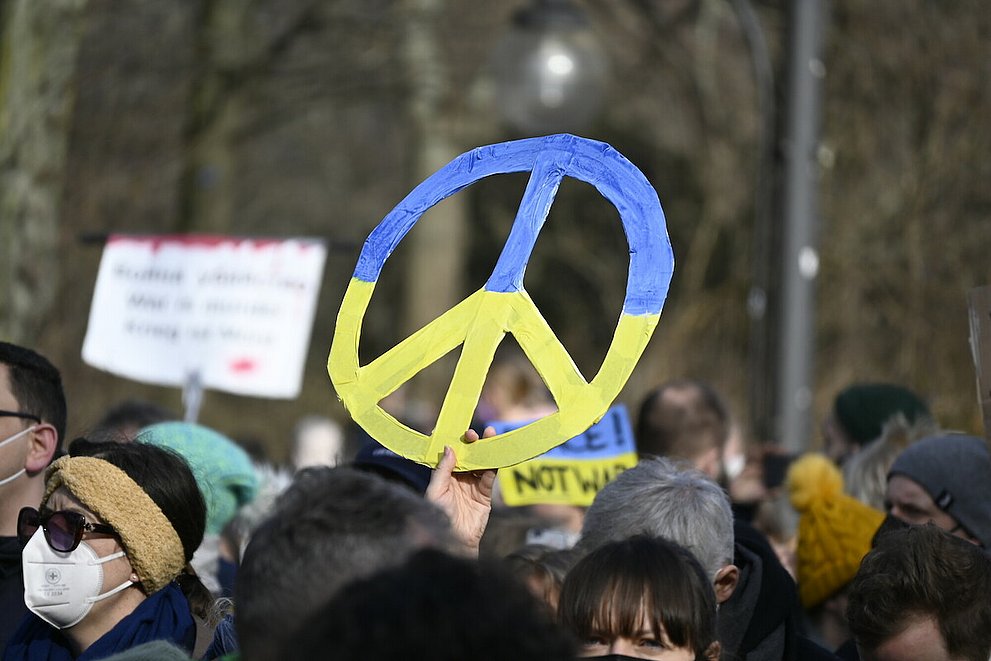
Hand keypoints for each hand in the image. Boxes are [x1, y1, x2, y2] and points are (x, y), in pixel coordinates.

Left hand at [426, 426, 496, 555]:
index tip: (454, 428)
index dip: (452, 441)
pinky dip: (494, 464)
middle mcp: (458, 478)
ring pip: (480, 462)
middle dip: (470, 442)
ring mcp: (472, 485)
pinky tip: (496, 453)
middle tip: (472, 434)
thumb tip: (450, 448)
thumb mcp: (436, 491)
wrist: (454, 541)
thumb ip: (442, 470)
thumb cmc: (438, 517)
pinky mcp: (484, 493)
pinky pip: (490, 475)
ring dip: (485, 449)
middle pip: (466, 455)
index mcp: (443, 476)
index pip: (448, 454)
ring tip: (489, 434)